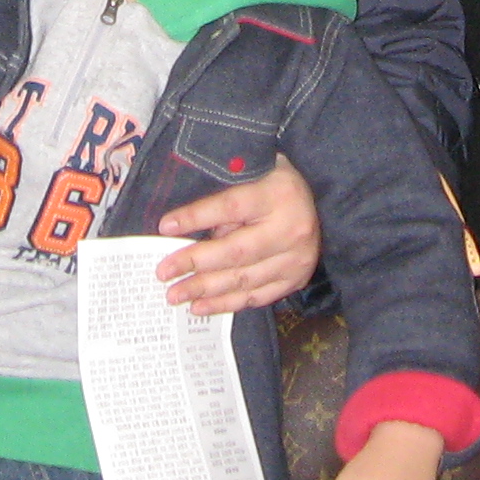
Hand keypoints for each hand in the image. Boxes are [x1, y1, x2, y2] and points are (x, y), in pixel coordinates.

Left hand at [156, 155, 319, 313]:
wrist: (316, 199)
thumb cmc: (273, 181)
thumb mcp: (254, 172)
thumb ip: (226, 198)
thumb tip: (183, 231)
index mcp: (279, 193)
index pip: (231, 207)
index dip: (196, 217)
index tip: (165, 226)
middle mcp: (292, 228)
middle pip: (237, 251)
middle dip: (195, 264)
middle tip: (163, 272)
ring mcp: (297, 258)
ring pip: (245, 279)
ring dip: (206, 290)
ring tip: (175, 295)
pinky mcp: (296, 278)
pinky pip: (257, 297)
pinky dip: (227, 303)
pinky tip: (201, 306)